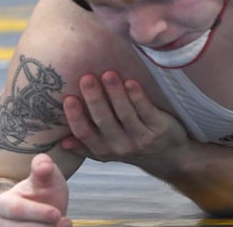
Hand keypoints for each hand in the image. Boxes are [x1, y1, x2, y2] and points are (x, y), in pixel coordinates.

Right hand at [0, 154, 71, 226]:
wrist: (45, 214)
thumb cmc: (44, 193)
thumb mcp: (47, 177)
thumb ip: (44, 167)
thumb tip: (44, 165)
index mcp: (1, 204)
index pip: (17, 210)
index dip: (38, 213)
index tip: (57, 214)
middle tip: (66, 222)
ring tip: (64, 226)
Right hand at [61, 71, 190, 172]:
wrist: (170, 157)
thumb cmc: (132, 145)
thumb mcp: (108, 151)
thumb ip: (86, 144)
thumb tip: (62, 140)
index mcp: (104, 149)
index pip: (85, 134)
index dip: (76, 117)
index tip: (68, 98)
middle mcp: (121, 146)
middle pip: (105, 122)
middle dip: (95, 99)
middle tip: (86, 78)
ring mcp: (141, 138)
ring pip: (126, 114)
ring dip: (116, 94)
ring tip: (108, 74)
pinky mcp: (160, 129)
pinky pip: (147, 111)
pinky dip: (138, 97)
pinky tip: (131, 82)